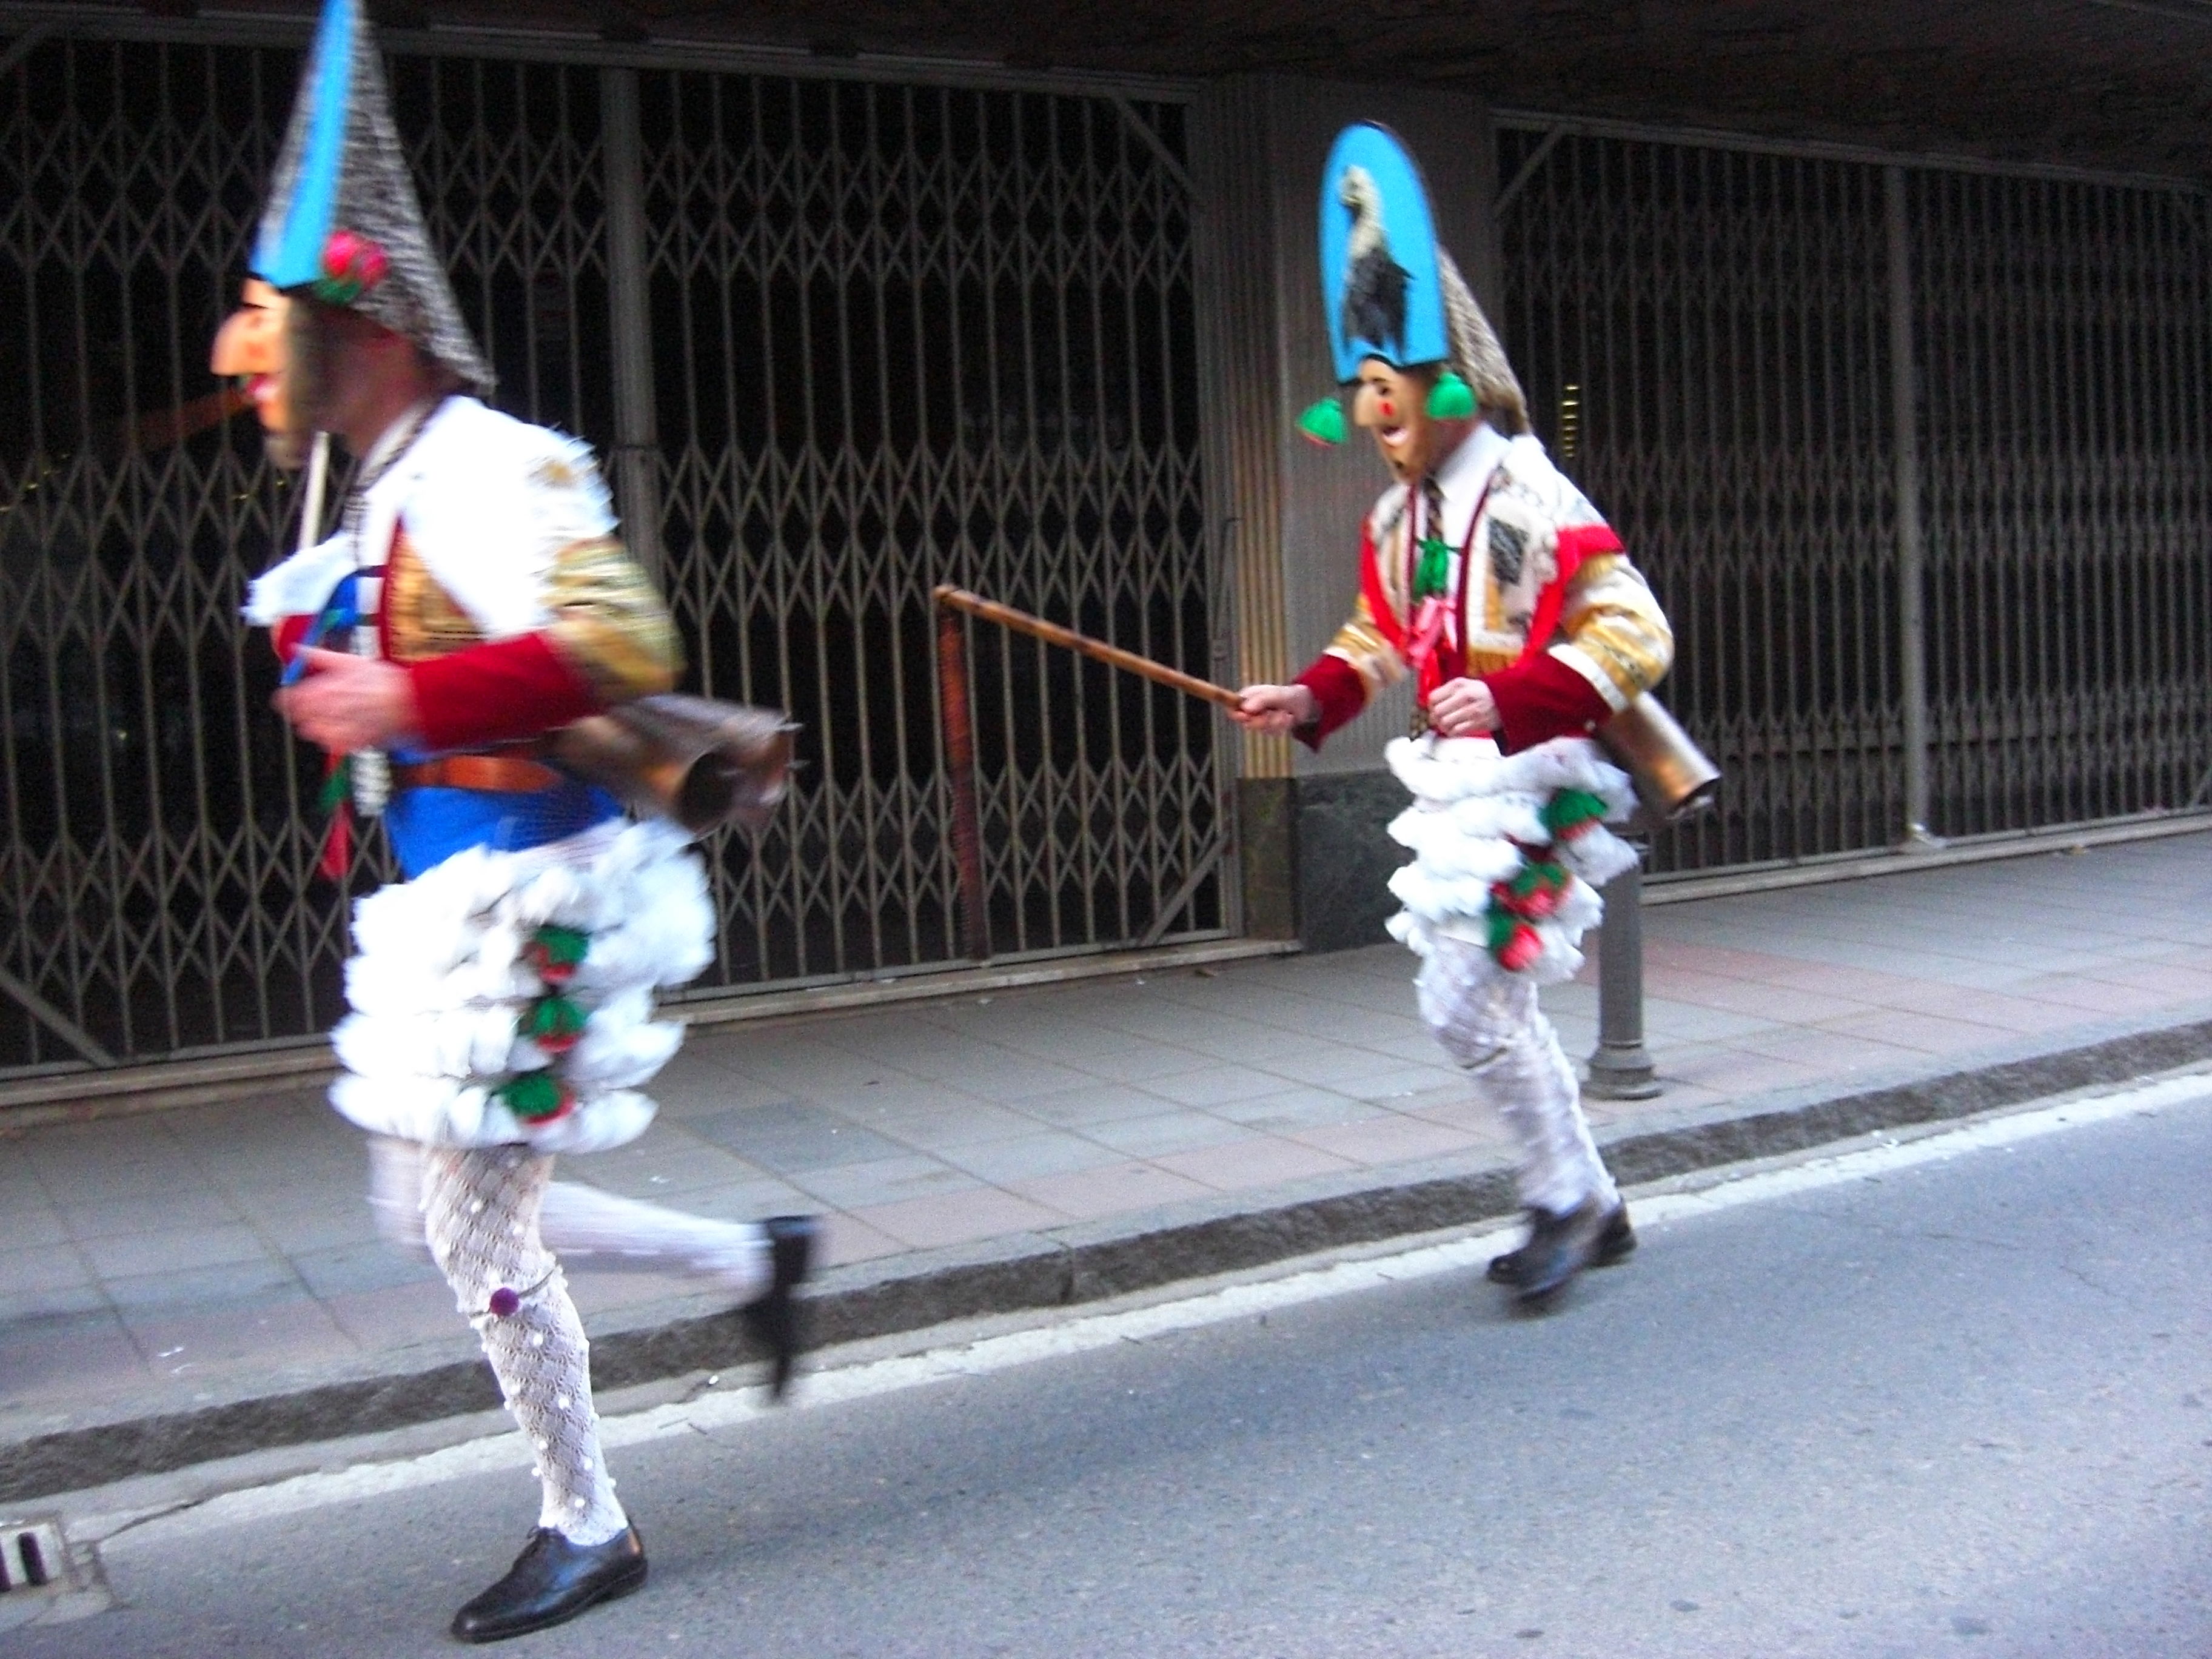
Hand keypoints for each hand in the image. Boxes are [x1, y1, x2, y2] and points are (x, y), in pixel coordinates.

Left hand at [274, 648, 420, 751]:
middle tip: (308, 712)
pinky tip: (337, 733)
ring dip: (315, 728)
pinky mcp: (358, 740)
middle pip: (302, 717)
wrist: (415, 699)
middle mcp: (335, 707)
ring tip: (323, 722)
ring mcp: (346, 725)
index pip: (295, 697)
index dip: (288, 699)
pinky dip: (331, 740)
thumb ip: (321, 656)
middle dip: (301, 715)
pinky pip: (334, 745)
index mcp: (331, 686)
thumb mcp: (352, 661)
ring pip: (315, 733)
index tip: (287, 699)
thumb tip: (297, 648)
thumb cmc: (385, 679)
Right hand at [1232, 683, 1318, 734]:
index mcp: (1249, 696)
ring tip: (1285, 713)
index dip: (1237, 715)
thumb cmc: (1289, 695)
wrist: (1306, 704)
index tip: (1246, 717)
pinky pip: (1271, 732)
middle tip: (1272, 714)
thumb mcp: (1276, 695)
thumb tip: (1245, 708)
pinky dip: (1282, 727)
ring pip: (1261, 729)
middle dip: (1262, 720)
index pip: (1233, 708)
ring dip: (1276, 722)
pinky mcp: (1269, 727)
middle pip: (1246, 722)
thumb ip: (1261, 700)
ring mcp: (1260, 718)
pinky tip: (1288, 718)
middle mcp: (1253, 708)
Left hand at [1426, 676, 1497, 737]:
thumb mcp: (1465, 683)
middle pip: (1437, 711)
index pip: (1433, 697)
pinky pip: (1455, 731)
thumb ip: (1448, 690)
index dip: (1430, 705)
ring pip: (1444, 723)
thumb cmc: (1483, 692)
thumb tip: (1431, 702)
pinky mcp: (1476, 723)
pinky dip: (1452, 732)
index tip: (1433, 708)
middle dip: (1435, 717)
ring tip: (1446, 724)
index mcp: (1458, 685)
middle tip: (1438, 719)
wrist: (1506, 699)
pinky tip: (1454, 729)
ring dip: (1443, 726)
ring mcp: (1470, 710)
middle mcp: (1464, 696)